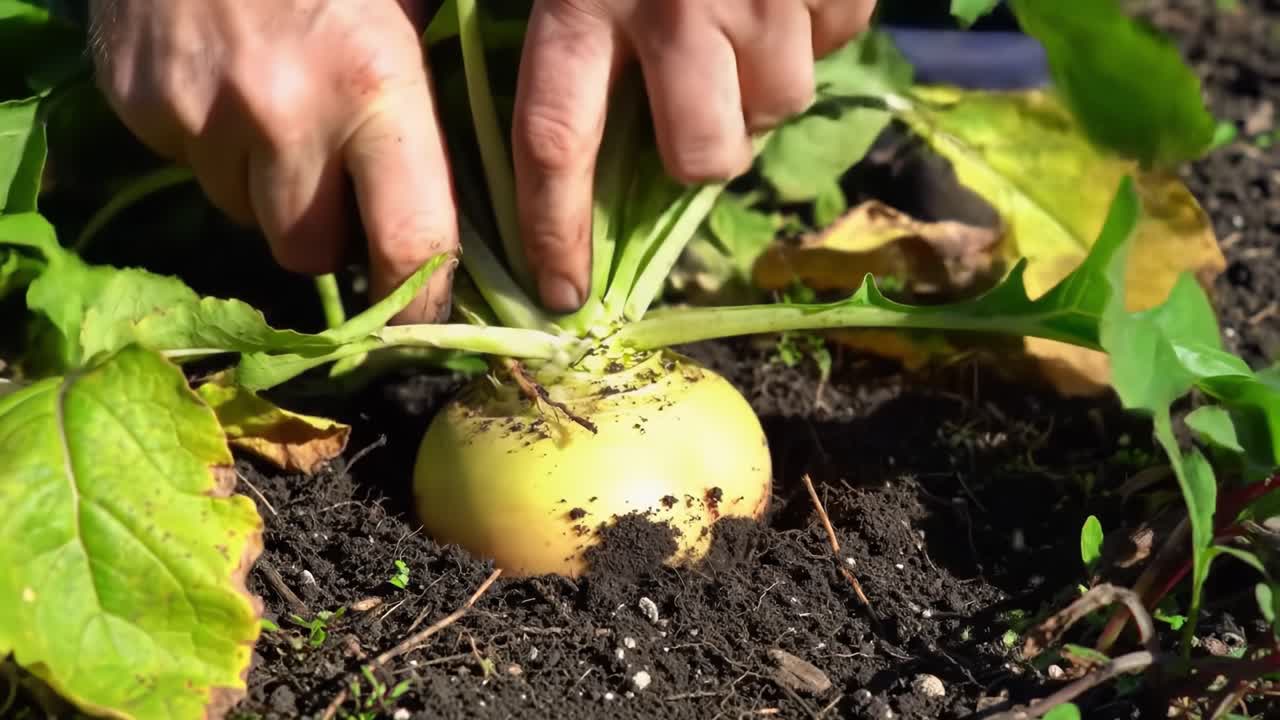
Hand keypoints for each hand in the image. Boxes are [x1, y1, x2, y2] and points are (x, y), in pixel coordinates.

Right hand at [87, 0, 456, 322]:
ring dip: (270, 190)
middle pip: (310, 251)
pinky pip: (191, 168)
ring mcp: (200, 117)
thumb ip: (434, 86)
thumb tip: (481, 186)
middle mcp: (284, 118)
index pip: (409, 244)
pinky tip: (226, 84)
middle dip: (330, 233)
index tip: (425, 324)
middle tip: (340, 180)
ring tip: (279, 114)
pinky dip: (213, 148)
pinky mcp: (140, 109)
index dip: (421, 302)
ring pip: (247, 215)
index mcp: (374, 87)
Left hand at [512, 0, 875, 311]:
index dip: (557, 229)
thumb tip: (492, 110)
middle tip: (701, 109)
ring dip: (763, 83)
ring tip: (743, 19)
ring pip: (780, 104)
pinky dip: (818, 23)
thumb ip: (532, 14)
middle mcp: (674, 3)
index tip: (563, 291)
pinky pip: (837, 41)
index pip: (555, 141)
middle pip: (702, 155)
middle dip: (707, 156)